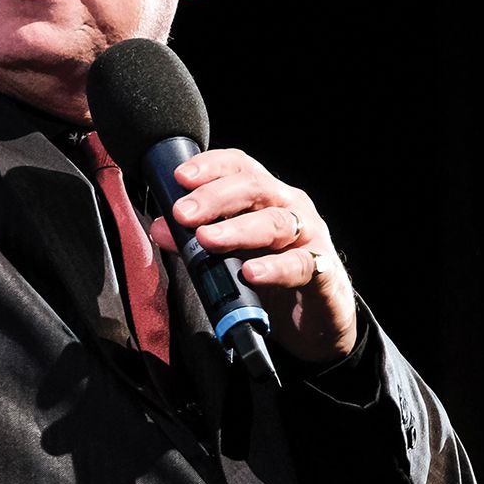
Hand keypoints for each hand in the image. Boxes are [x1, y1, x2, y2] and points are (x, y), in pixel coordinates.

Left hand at [147, 148, 357, 363]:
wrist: (318, 317)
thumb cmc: (272, 273)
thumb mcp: (230, 255)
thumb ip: (195, 242)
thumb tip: (159, 229)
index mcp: (266, 196)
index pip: (240, 167)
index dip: (211, 166)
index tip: (180, 177)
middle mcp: (290, 207)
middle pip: (255, 187)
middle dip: (215, 197)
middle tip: (183, 213)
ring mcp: (310, 236)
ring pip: (276, 223)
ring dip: (238, 230)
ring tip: (207, 239)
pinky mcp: (323, 271)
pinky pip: (300, 265)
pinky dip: (274, 268)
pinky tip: (251, 273)